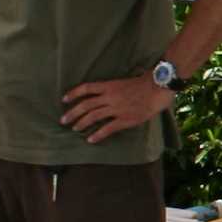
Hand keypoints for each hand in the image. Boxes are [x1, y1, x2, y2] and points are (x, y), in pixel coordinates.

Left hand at [59, 74, 173, 142]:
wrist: (158, 88)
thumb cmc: (145, 83)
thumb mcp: (125, 81)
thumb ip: (113, 88)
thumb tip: (105, 93)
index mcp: (109, 85)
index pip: (86, 88)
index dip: (73, 93)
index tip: (64, 99)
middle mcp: (110, 97)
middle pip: (86, 105)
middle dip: (72, 113)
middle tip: (63, 120)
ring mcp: (117, 108)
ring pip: (93, 116)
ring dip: (82, 123)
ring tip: (74, 128)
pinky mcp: (125, 119)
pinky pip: (108, 128)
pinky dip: (97, 135)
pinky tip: (90, 140)